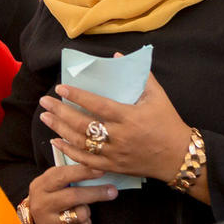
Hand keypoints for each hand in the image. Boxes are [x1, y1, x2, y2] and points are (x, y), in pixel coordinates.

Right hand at [25, 163, 118, 223]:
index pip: (62, 176)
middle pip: (74, 196)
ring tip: (81, 210)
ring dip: (87, 211)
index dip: (83, 172)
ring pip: (80, 214)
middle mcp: (41, 204)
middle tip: (112, 190)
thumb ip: (67, 174)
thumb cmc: (51, 198)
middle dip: (96, 192)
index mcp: (40, 186)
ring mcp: (48, 223)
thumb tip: (94, 165)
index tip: (101, 170)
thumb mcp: (51, 184)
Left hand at [39, 71, 193, 184]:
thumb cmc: (168, 123)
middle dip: (60, 112)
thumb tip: (118, 56)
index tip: (60, 88)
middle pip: (83, 124)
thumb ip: (140, 75)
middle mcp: (119, 136)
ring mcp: (114, 154)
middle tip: (44, 102)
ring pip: (80, 143)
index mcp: (129, 117)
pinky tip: (56, 141)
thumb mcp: (158, 96)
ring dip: (60, 130)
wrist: (179, 156)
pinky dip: (69, 151)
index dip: (77, 96)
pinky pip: (86, 161)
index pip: (97, 105)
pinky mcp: (112, 167)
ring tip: (45, 117)